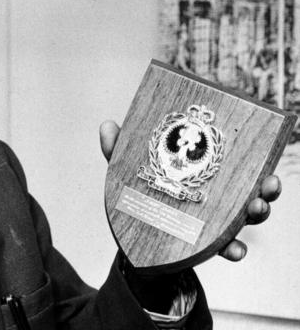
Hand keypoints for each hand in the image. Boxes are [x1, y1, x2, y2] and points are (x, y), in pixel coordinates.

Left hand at [99, 120, 281, 261]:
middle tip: (268, 184)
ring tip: (256, 209)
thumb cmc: (135, 194)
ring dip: (256, 214)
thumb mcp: (126, 171)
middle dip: (264, 189)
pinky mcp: (202, 246)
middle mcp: (215, 200)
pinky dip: (234, 249)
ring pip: (244, 219)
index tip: (265, 158)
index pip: (235, 166)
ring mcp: (212, 223)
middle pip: (250, 191)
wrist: (129, 237)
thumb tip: (107, 125)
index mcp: (204, 175)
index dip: (256, 162)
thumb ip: (117, 150)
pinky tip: (235, 250)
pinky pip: (224, 249)